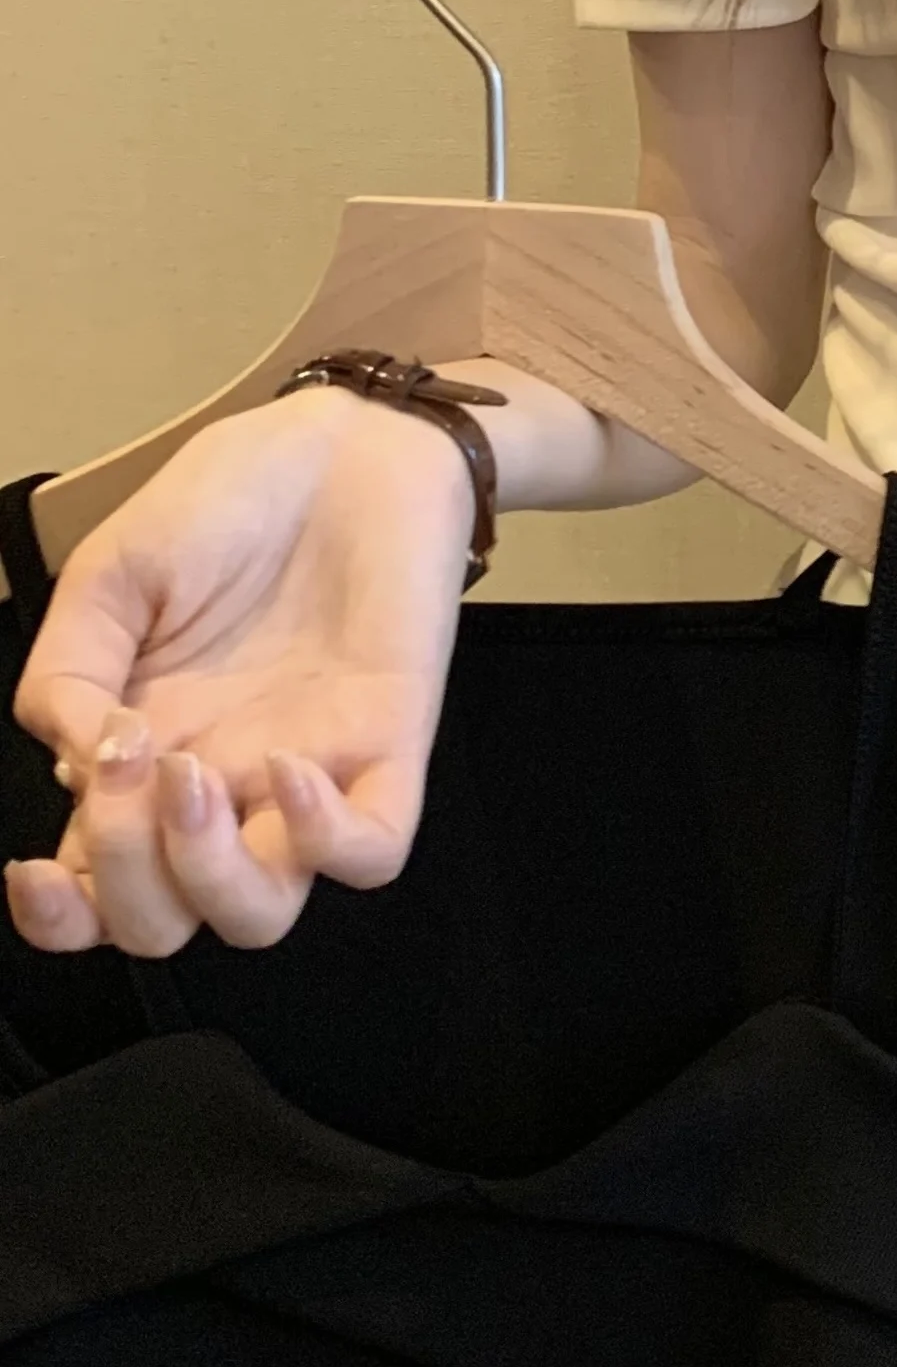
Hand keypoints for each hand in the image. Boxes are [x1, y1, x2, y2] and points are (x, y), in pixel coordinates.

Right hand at [6, 390, 479, 956]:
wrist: (344, 444)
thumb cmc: (231, 501)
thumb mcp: (111, 575)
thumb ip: (64, 671)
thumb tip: (64, 760)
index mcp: (144, 757)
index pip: (98, 887)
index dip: (61, 915)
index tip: (30, 870)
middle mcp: (221, 784)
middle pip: (167, 921)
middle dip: (126, 878)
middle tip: (127, 767)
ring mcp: (307, 772)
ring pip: (263, 913)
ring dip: (211, 872)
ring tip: (193, 770)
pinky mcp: (391, 746)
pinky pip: (374, 851)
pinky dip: (328, 838)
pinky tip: (290, 765)